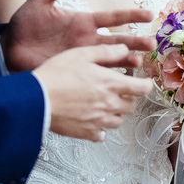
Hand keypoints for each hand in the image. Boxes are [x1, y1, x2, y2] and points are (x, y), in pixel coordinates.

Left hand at [2, 0, 154, 71]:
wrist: (9, 43)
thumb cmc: (26, 20)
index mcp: (83, 22)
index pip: (113, 18)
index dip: (131, 15)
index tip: (150, 14)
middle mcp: (87, 40)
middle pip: (118, 41)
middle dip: (136, 41)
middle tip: (152, 43)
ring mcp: (81, 57)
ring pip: (110, 60)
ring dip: (126, 61)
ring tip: (140, 62)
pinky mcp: (72, 70)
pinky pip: (94, 75)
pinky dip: (107, 78)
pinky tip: (119, 81)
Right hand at [33, 44, 153, 141]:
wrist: (37, 99)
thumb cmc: (56, 75)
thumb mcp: (80, 54)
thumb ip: (105, 52)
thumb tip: (124, 49)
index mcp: (111, 84)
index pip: (143, 89)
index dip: (146, 85)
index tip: (143, 83)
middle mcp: (109, 104)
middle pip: (131, 106)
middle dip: (128, 98)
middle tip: (117, 92)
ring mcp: (99, 121)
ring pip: (118, 121)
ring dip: (114, 113)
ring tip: (102, 105)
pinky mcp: (87, 133)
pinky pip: (101, 134)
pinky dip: (99, 129)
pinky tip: (90, 120)